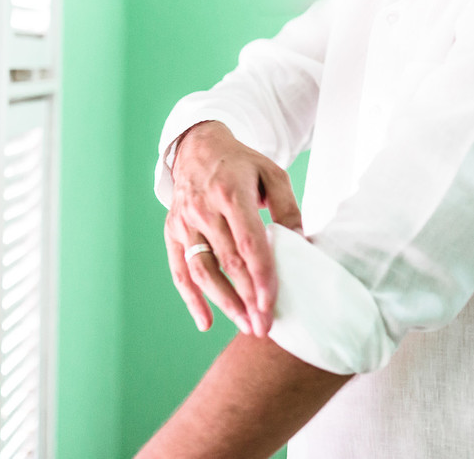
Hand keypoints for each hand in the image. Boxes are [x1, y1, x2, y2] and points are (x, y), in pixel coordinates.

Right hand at [164, 121, 301, 336]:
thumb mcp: (272, 173)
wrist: (198, 147)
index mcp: (230, 193)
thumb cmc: (241, 164)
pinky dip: (191, 298)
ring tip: (246, 325)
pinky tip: (206, 322)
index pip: (248, 243)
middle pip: (227, 262)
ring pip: (201, 270)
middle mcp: (203, 209)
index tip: (272, 303)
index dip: (261, 276)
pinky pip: (179, 269)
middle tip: (265, 326)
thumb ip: (288, 208)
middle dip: (247, 298)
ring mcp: (184, 221)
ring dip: (223, 303)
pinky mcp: (172, 230)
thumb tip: (301, 244)